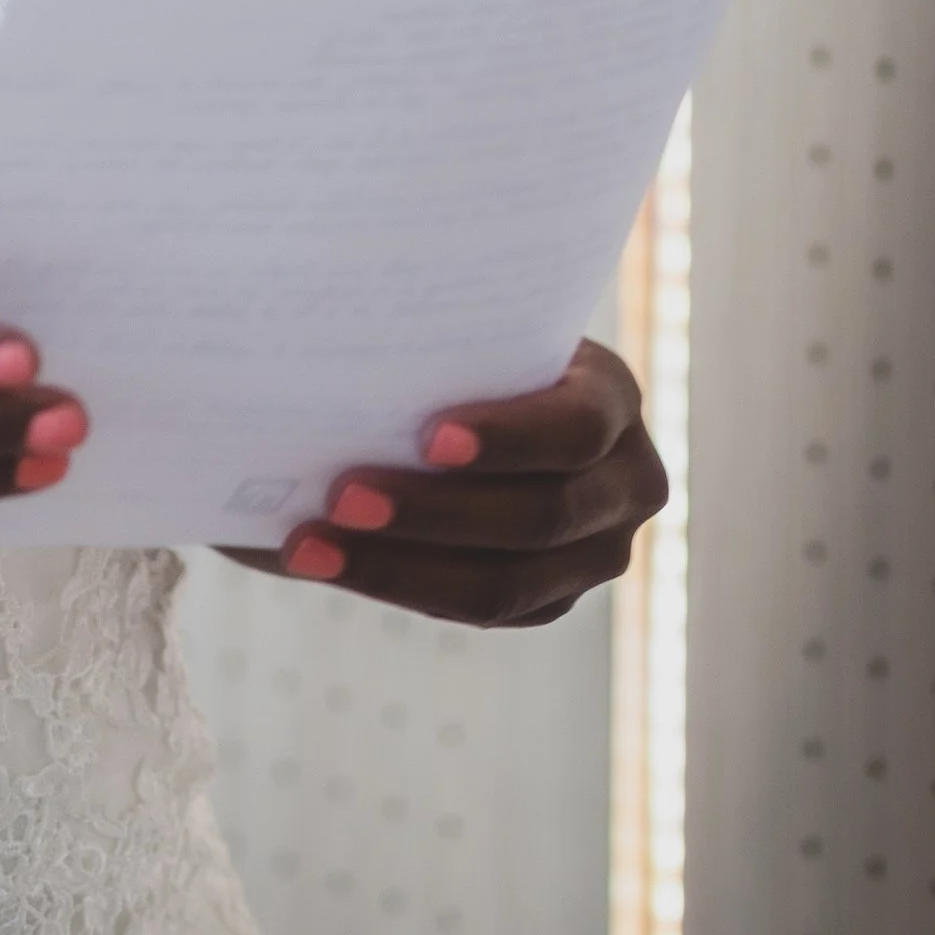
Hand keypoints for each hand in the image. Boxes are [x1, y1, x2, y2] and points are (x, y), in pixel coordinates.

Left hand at [225, 341, 665, 625]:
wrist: (478, 389)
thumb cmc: (462, 341)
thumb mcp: (465, 324)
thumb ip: (429, 339)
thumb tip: (325, 331)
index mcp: (612, 397)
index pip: (575, 429)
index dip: (509, 439)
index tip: (428, 438)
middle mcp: (624, 484)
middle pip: (536, 518)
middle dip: (430, 511)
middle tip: (340, 494)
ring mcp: (594, 553)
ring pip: (500, 584)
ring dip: (395, 565)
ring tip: (310, 543)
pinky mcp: (549, 599)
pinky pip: (473, 610)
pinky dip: (393, 584)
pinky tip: (321, 560)